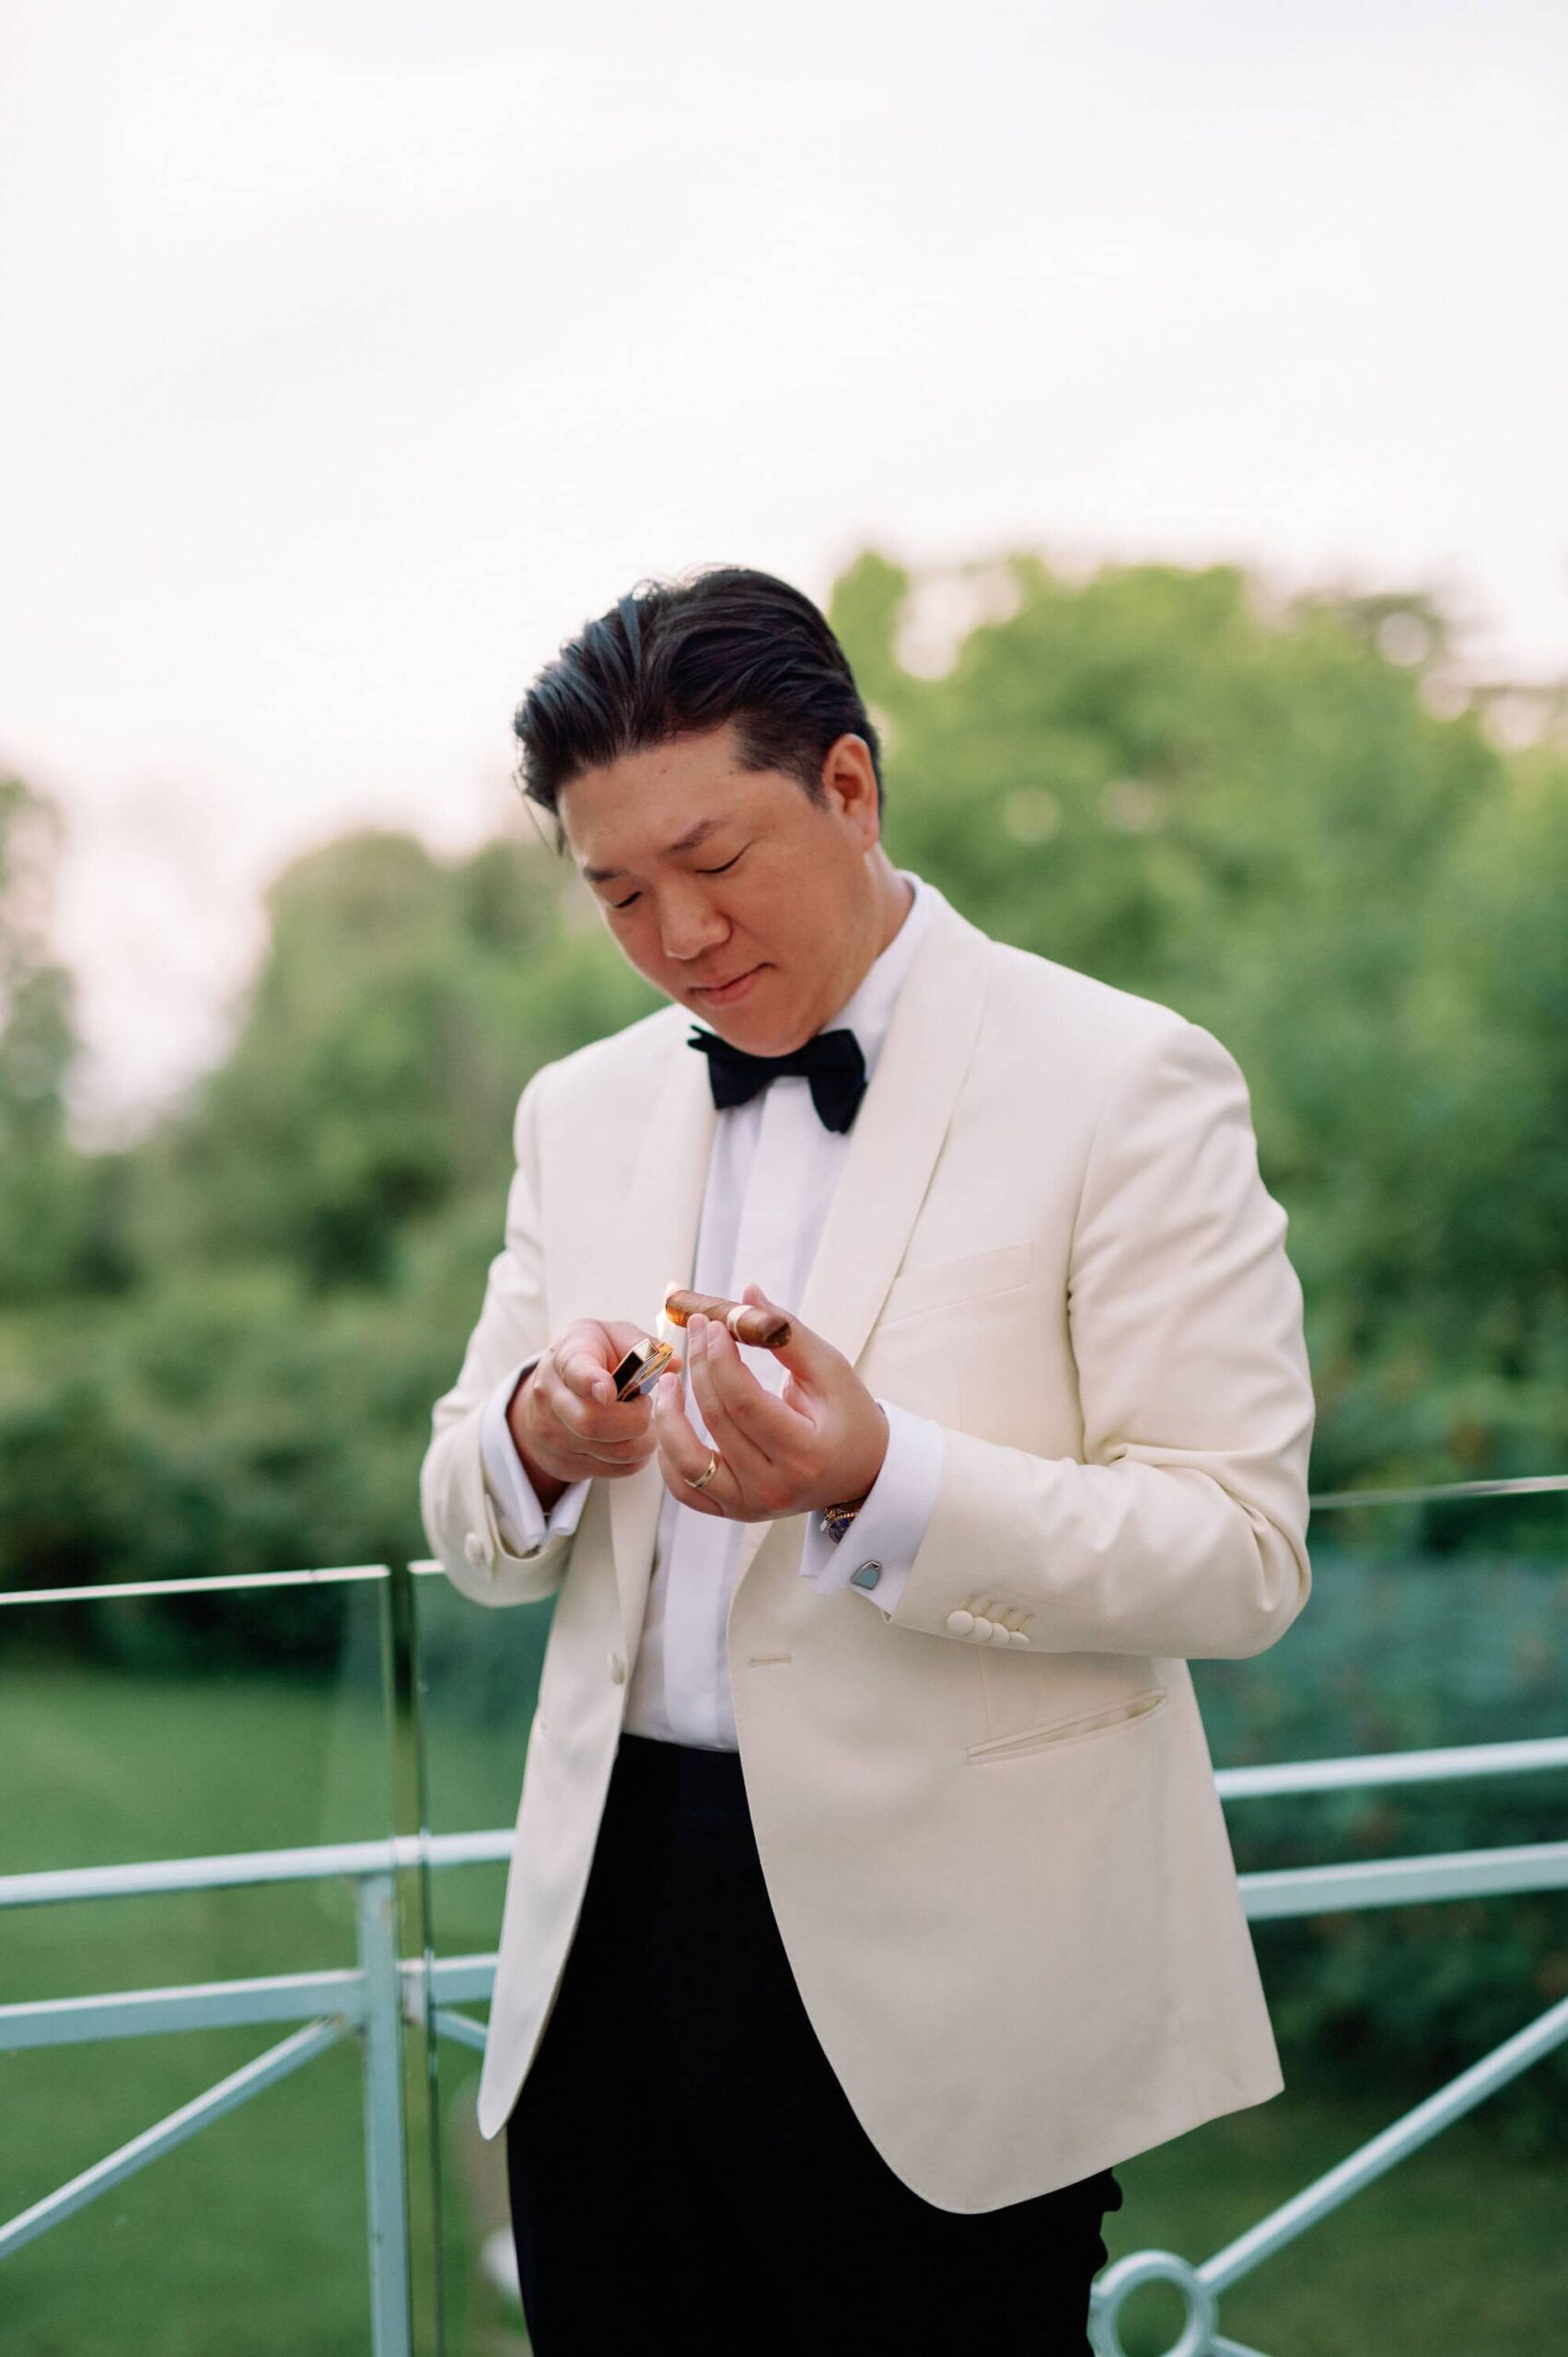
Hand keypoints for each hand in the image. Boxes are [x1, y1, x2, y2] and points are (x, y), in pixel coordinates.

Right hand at [508, 1319, 684, 1498]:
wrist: (549, 1390)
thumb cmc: (590, 1357)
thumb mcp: (611, 1335)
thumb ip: (643, 1345)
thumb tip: (675, 1364)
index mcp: (566, 1358)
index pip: (576, 1372)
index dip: (593, 1383)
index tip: (609, 1391)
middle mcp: (552, 1398)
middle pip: (594, 1423)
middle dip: (636, 1418)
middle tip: (643, 1404)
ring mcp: (554, 1436)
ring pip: (613, 1452)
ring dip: (643, 1439)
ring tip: (642, 1420)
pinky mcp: (564, 1464)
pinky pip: (616, 1470)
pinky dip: (636, 1457)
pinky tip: (633, 1438)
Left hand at [651, 1283, 888, 1522]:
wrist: (860, 1473)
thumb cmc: (849, 1417)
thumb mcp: (832, 1371)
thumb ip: (788, 1333)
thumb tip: (747, 1293)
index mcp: (806, 1453)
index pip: (745, 1401)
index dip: (720, 1358)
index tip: (712, 1324)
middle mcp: (775, 1487)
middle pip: (718, 1420)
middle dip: (700, 1366)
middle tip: (695, 1329)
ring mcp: (750, 1505)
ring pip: (688, 1462)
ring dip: (668, 1417)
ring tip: (671, 1380)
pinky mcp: (733, 1511)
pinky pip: (684, 1489)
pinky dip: (669, 1456)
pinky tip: (671, 1421)